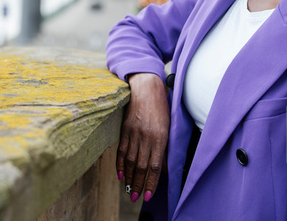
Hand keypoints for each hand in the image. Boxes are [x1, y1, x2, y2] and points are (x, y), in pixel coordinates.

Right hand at [117, 73, 169, 202]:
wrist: (146, 88)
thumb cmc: (160, 108)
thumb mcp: (168, 127)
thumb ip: (164, 147)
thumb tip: (163, 168)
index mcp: (160, 137)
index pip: (155, 166)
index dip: (151, 182)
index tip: (148, 195)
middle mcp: (146, 137)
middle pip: (140, 166)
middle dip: (138, 185)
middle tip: (135, 198)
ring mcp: (134, 133)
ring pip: (129, 161)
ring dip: (128, 178)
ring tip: (128, 191)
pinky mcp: (125, 129)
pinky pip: (121, 150)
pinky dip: (119, 164)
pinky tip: (120, 175)